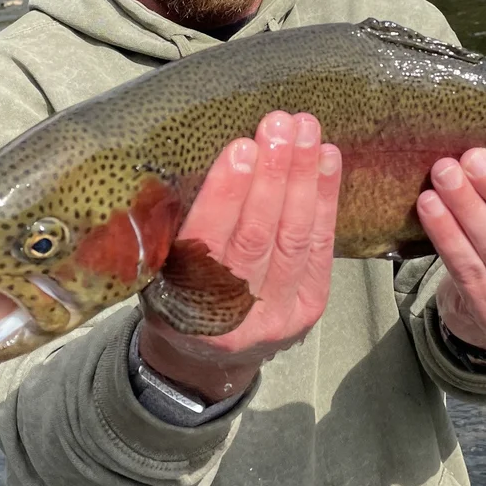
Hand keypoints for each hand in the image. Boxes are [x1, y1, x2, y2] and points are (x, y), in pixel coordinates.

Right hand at [138, 110, 341, 402]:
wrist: (206, 361)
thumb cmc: (177, 296)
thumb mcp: (157, 272)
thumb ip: (174, 230)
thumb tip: (199, 156)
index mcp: (184, 304)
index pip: (208, 242)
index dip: (227, 193)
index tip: (241, 147)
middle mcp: (234, 316)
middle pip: (259, 236)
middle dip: (273, 175)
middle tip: (279, 125)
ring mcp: (277, 315)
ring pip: (295, 238)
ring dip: (303, 178)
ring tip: (306, 132)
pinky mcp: (309, 307)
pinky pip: (321, 247)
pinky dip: (326, 200)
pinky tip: (328, 160)